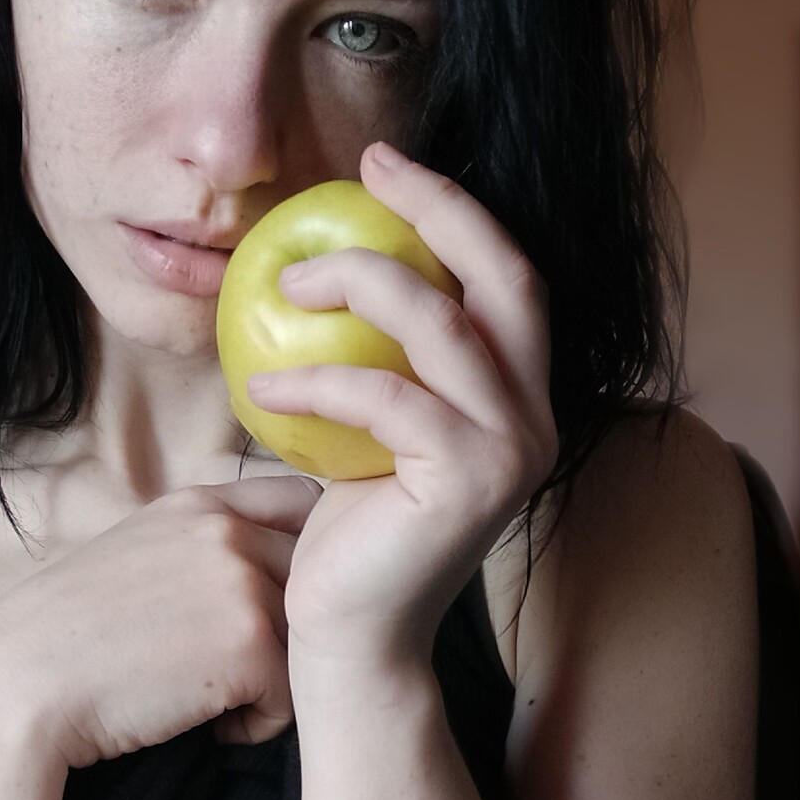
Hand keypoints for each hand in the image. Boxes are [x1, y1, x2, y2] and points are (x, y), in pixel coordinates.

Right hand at [0, 477, 321, 767]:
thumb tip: (257, 572)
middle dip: (286, 627)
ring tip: (204, 700)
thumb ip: (196, 546)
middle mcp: (225, 530)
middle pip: (315, 578)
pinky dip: (255, 725)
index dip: (304, 550)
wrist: (16, 689)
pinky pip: (292, 696)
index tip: (271, 600)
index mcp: (195, 503)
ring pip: (307, 641)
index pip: (300, 501)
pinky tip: (203, 726)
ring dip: (267, 681)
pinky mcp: (252, 644)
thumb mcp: (131, 558)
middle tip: (223, 670)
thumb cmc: (62, 640)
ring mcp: (241, 582)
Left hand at [246, 141, 557, 664]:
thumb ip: (382, 358)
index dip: (455, 209)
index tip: (384, 163)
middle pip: (506, 277)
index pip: (508, 276)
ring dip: (356, 285)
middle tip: (366, 174)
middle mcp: (538, 417)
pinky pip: (387, 397)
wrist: (353, 636)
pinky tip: (261, 384)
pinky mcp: (472, 482)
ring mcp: (514, 449)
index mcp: (521, 396)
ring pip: (443, 324)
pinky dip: (317, 379)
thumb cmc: (349, 532)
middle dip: (437, 209)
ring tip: (285, 284)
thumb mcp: (369, 428)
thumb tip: (324, 261)